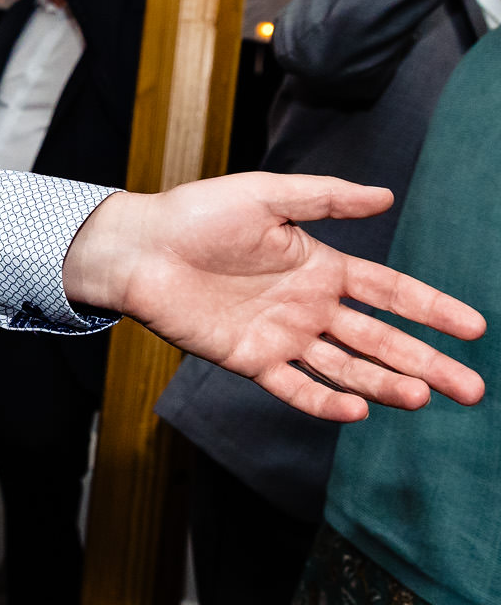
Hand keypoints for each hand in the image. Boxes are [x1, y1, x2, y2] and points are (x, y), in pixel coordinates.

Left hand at [62, 173, 486, 419]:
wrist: (138, 249)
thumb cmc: (195, 214)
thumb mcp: (264, 195)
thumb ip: (324, 198)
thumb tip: (386, 195)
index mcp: (319, 266)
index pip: (389, 291)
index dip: (431, 308)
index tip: (473, 327)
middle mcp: (308, 306)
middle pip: (380, 339)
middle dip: (426, 362)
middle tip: (473, 388)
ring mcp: (282, 336)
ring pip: (346, 368)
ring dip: (385, 384)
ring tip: (423, 397)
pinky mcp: (251, 359)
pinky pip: (295, 387)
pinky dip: (325, 401)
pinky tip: (357, 409)